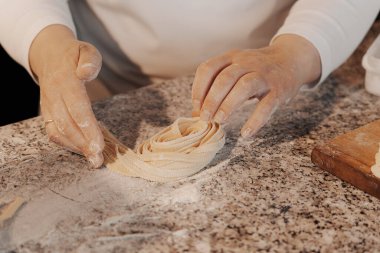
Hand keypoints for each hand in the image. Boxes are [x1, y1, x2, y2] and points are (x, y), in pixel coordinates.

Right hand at [30, 25, 104, 166]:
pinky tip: (81, 151)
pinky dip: (66, 144)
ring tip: (93, 160)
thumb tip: (86, 73)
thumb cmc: (74, 55)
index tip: (98, 144)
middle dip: (83, 144)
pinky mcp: (47, 112)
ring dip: (76, 147)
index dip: (87, 127)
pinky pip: (53, 131)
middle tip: (98, 159)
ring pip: (58, 131)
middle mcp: (54, 95)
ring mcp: (48, 105)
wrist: (49, 55)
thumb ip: (90, 60)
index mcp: (65, 80)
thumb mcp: (86, 50)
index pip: (77, 107)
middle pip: (67, 124)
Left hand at [191, 34, 320, 137]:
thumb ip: (218, 85)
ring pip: (244, 87)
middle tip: (205, 118)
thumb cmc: (256, 69)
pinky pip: (267, 105)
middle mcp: (246, 62)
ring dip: (228, 106)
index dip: (198, 88)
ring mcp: (264, 75)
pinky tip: (246, 133)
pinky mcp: (279, 89)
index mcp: (231, 57)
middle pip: (225, 78)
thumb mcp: (236, 69)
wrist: (291, 59)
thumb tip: (197, 111)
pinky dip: (255, 120)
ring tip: (220, 122)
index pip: (208, 68)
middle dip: (211, 100)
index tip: (196, 107)